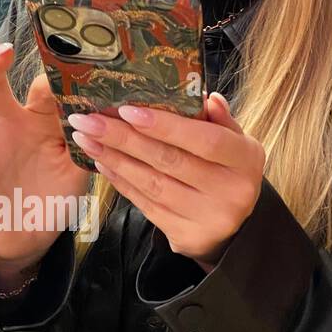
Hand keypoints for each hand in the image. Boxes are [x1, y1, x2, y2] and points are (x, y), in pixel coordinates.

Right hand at [0, 44, 89, 271]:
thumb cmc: (56, 196)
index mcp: (38, 122)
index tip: (58, 63)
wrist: (32, 236)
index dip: (47, 77)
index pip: (39, 90)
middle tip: (4, 52)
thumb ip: (86, 143)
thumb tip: (100, 114)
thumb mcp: (78, 169)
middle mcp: (8, 127)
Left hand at [67, 93, 264, 270]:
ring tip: (87, 139)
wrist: (234, 228)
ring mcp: (206, 217)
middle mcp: (229, 192)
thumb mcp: (236, 143)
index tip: (127, 110)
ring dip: (115, 159)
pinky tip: (103, 162)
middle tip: (89, 120)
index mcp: (245, 160)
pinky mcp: (185, 236)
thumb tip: (204, 96)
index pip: (204, 139)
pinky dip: (122, 181)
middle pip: (169, 160)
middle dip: (124, 138)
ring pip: (152, 184)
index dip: (165, 125)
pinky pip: (146, 204)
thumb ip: (220, 120)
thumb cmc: (228, 172)